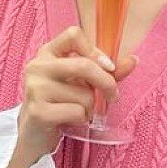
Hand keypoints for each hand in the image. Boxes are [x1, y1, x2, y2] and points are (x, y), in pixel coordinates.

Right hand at [16, 26, 138, 159]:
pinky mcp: (38, 111)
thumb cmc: (60, 102)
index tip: (107, 67)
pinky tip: (69, 120)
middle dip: (106, 83)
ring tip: (77, 111)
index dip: (96, 50)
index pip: (73, 34)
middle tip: (113, 96)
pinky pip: (77, 112)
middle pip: (83, 65)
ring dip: (90, 107)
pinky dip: (81, 119)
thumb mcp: (81, 82)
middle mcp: (38, 66)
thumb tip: (133, 60)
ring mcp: (35, 88)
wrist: (33, 132)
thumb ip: (106, 70)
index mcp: (48, 52)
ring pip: (84, 94)